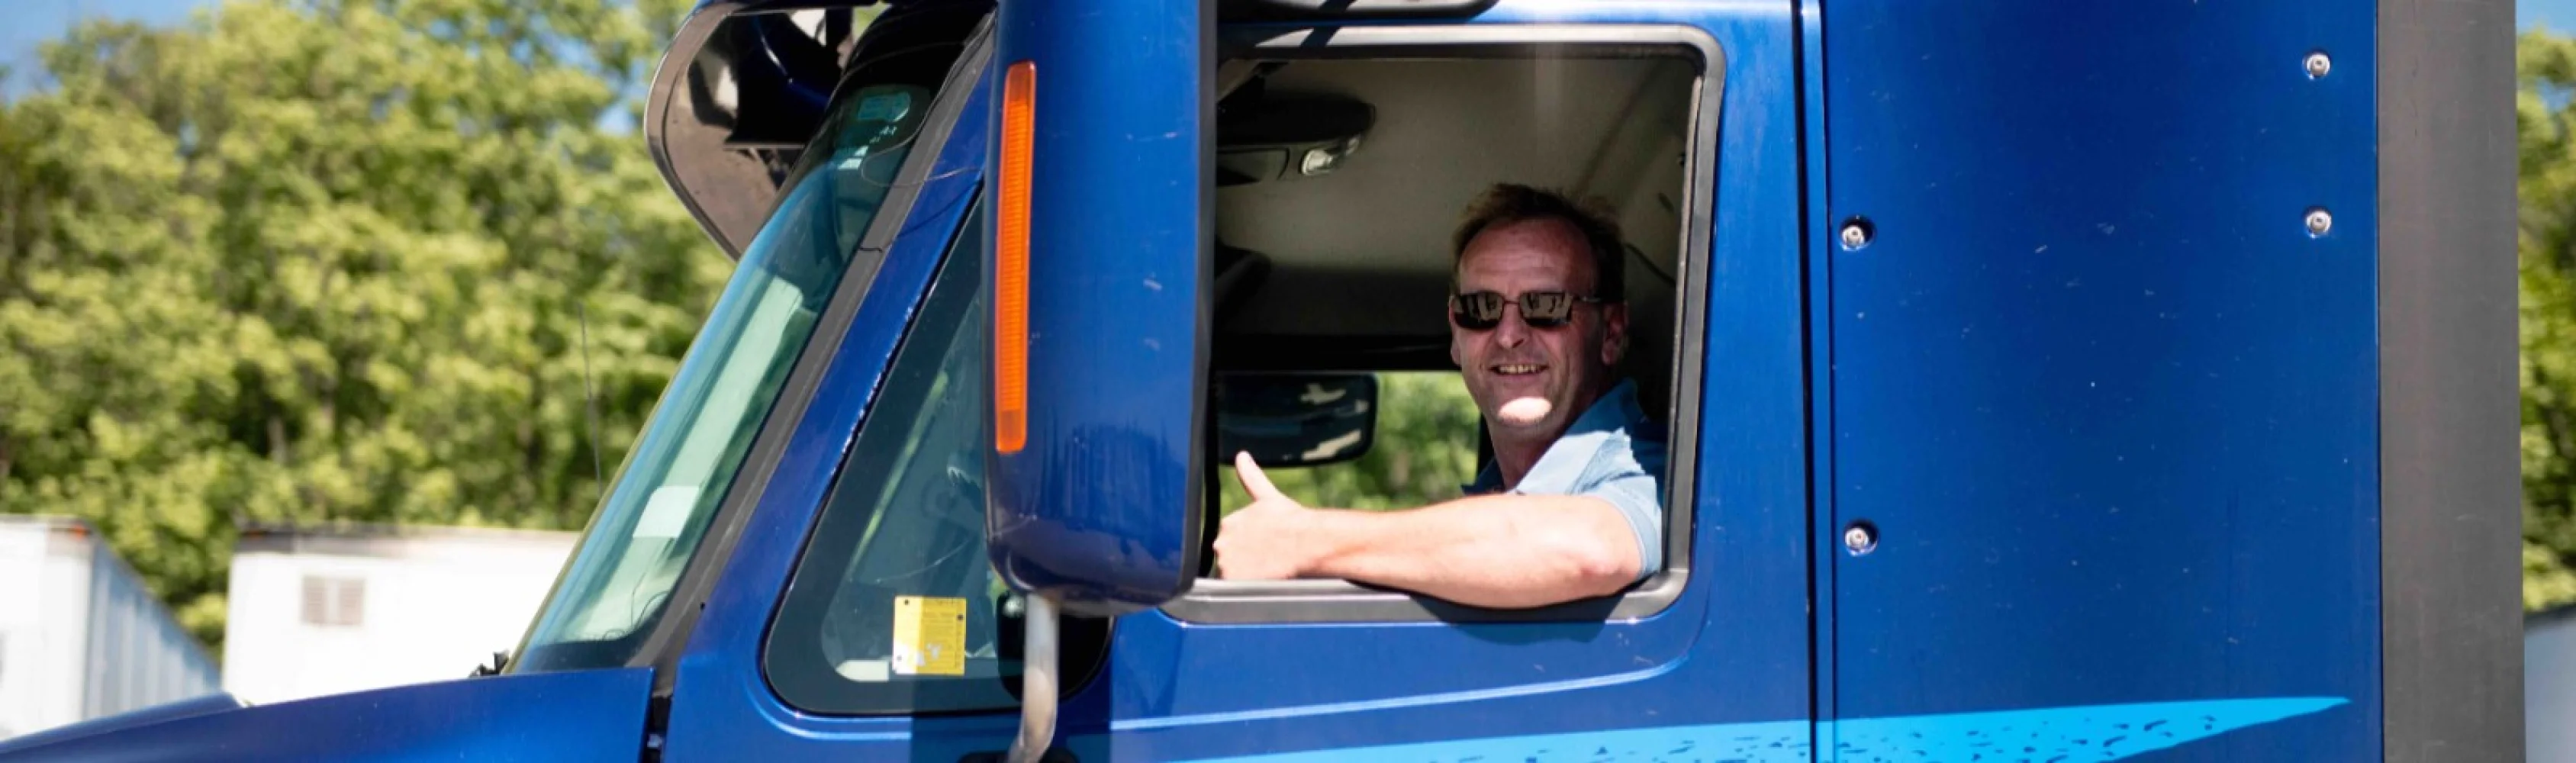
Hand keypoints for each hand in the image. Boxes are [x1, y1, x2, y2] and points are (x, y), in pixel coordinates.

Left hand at [1213, 452, 1319, 579]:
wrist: (1306, 541)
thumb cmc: (1291, 520)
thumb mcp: (1268, 496)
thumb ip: (1250, 477)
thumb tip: (1242, 456)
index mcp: (1228, 523)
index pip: (1230, 541)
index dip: (1247, 546)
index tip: (1263, 548)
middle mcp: (1221, 542)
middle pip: (1228, 558)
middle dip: (1244, 561)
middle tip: (1266, 560)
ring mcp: (1226, 562)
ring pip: (1231, 574)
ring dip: (1245, 574)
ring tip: (1267, 570)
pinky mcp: (1234, 580)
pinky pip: (1234, 589)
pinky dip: (1246, 587)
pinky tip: (1262, 581)